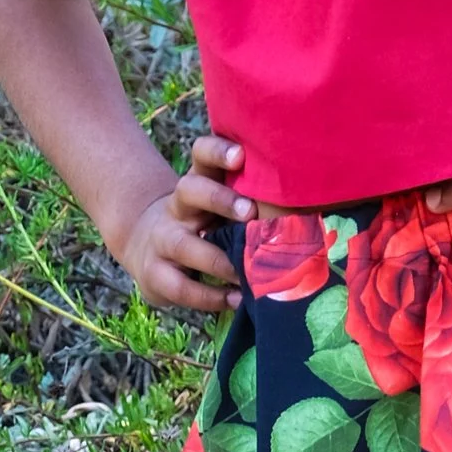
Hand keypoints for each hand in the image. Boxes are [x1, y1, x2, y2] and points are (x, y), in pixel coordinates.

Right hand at [113, 133, 253, 311]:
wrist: (144, 245)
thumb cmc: (201, 222)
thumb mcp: (216, 204)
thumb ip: (248, 200)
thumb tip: (308, 207)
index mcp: (197, 183)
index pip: (201, 155)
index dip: (218, 152)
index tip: (241, 155)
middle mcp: (177, 207)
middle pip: (189, 191)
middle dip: (220, 200)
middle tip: (251, 212)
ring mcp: (162, 240)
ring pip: (183, 245)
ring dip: (219, 260)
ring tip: (249, 272)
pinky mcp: (155, 274)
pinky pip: (182, 287)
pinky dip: (212, 297)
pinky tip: (237, 299)